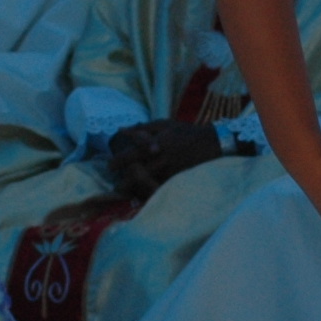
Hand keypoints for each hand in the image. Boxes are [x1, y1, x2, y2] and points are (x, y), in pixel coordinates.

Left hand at [106, 119, 226, 197]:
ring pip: (147, 184)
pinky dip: (149, 193)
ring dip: (135, 190)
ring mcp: (170, 172)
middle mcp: (162, 160)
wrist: (211, 143)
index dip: (117, 162)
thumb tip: (121, 130)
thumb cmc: (185, 132)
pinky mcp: (177, 180)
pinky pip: (160, 189)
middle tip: (116, 186)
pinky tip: (142, 196)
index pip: (132, 156)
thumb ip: (142, 129)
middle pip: (137, 175)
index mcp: (156, 144)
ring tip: (126, 193)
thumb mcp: (164, 124)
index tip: (109, 166)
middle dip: (124, 182)